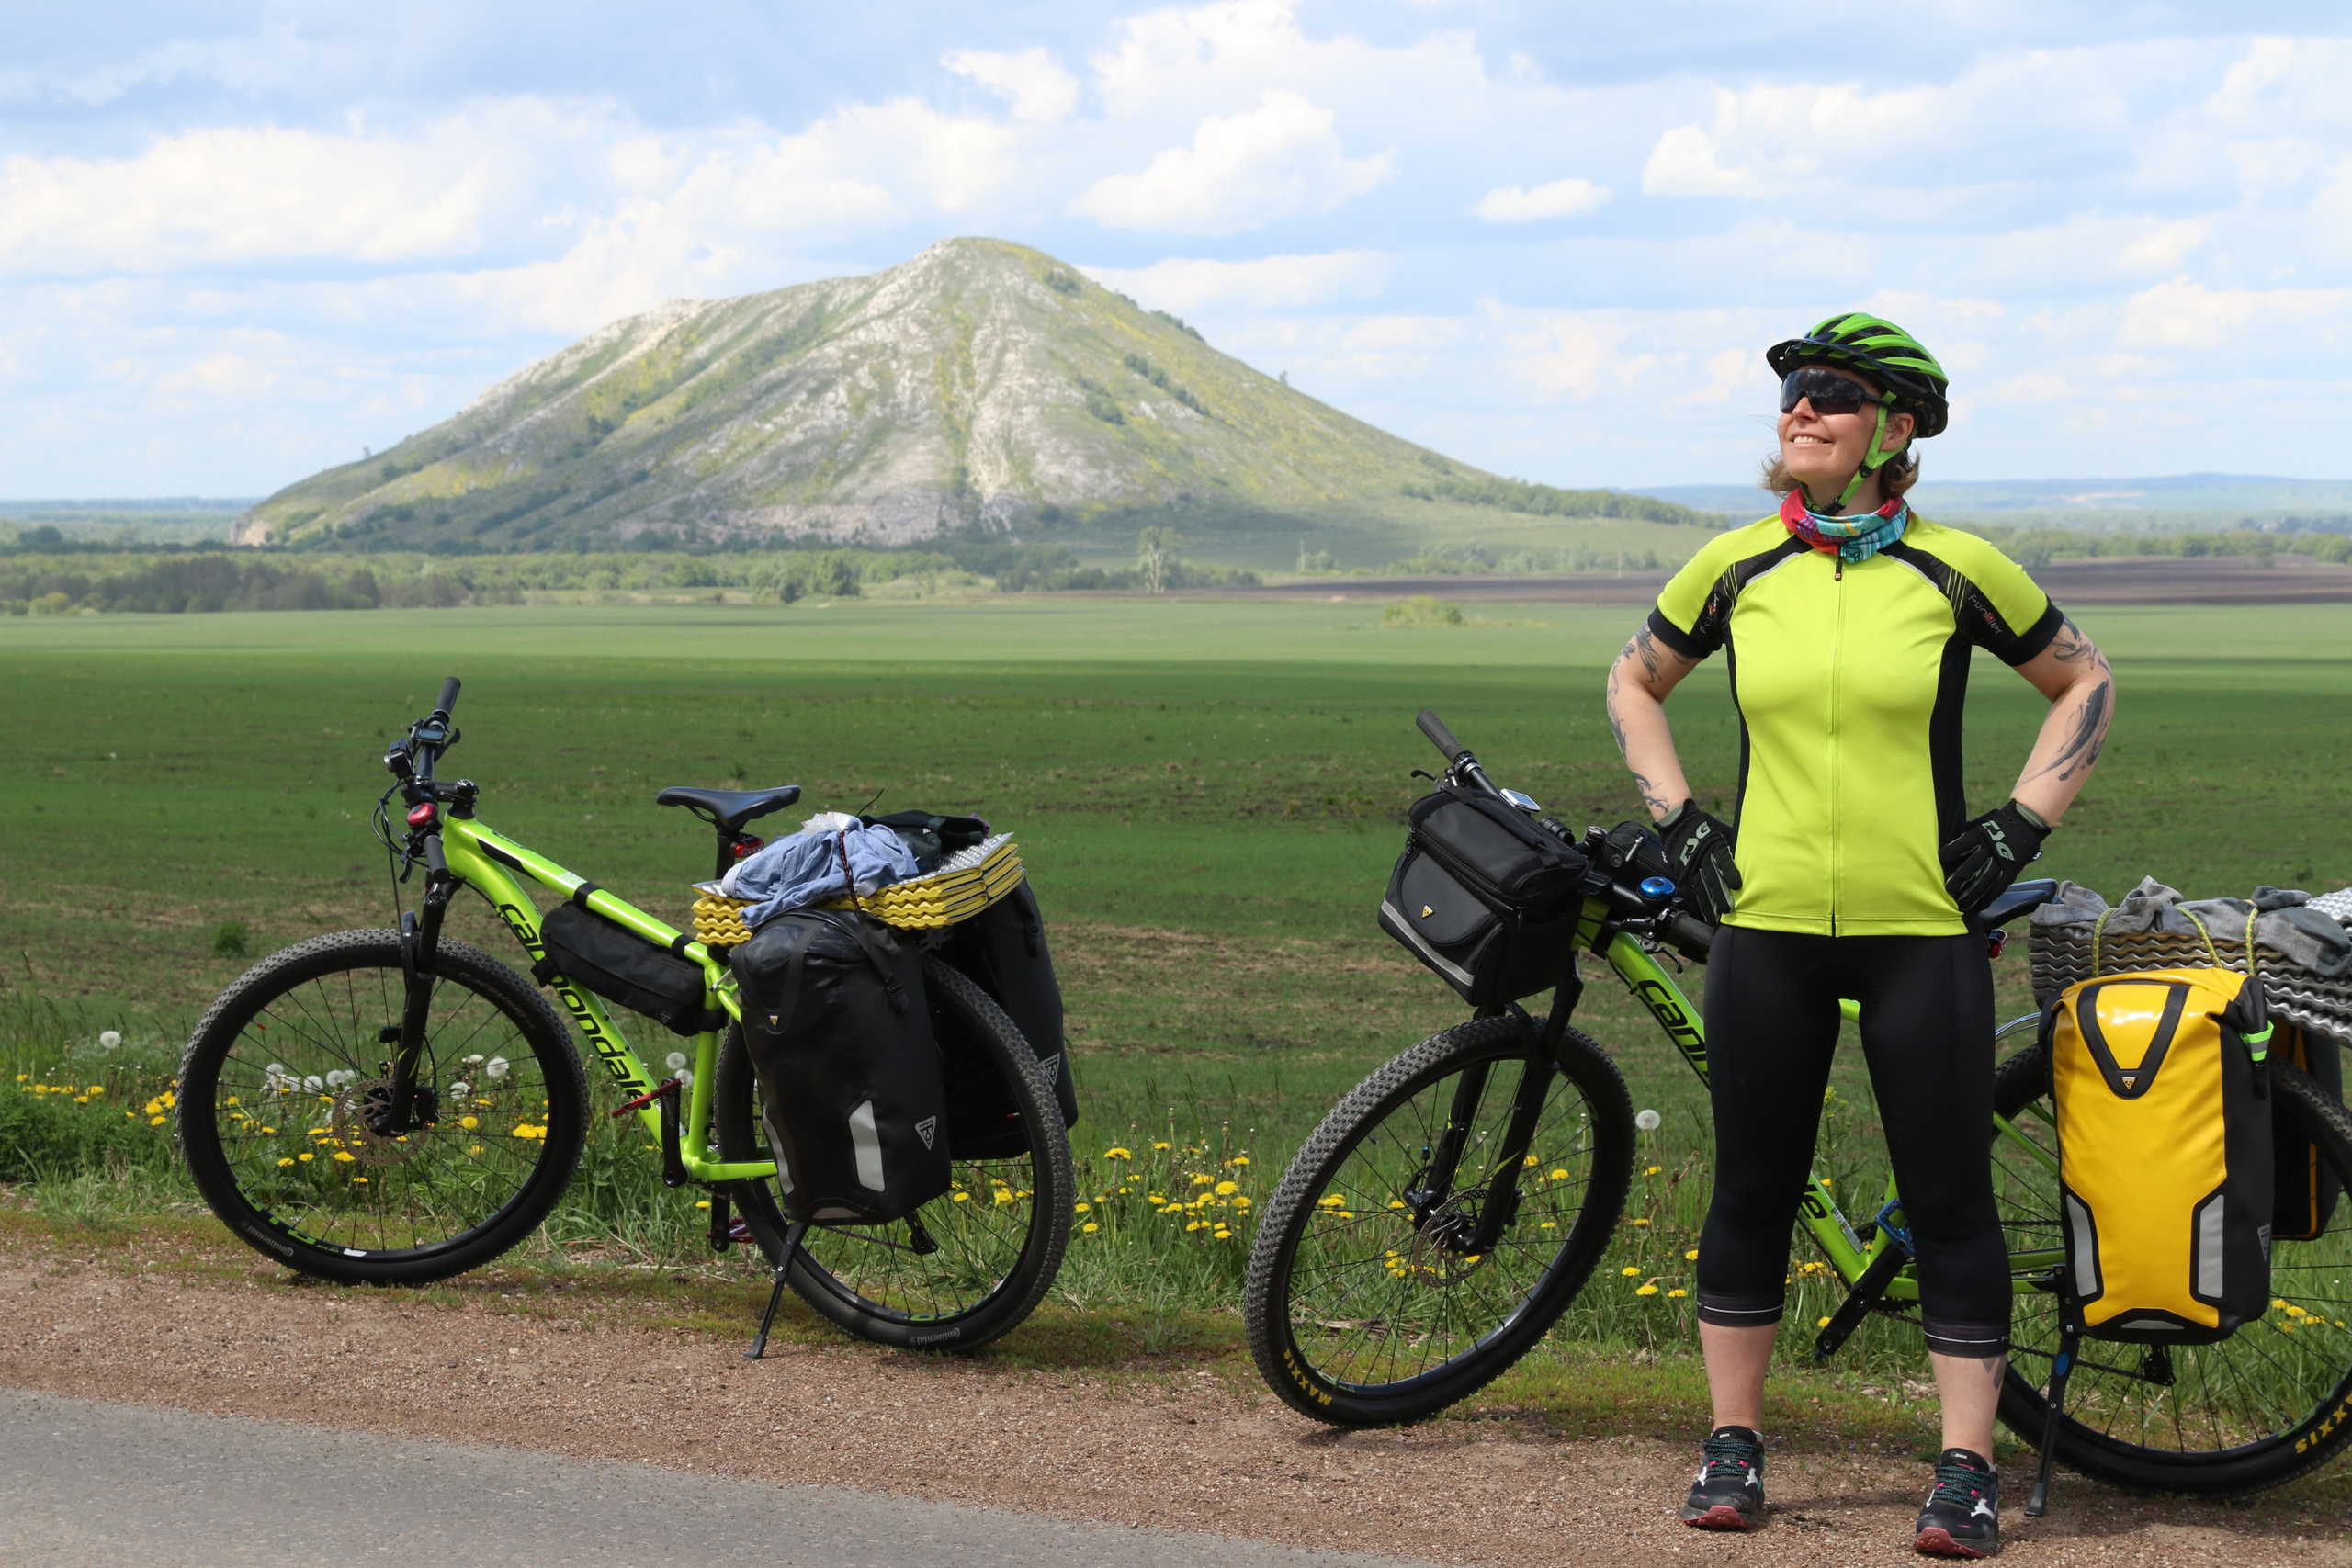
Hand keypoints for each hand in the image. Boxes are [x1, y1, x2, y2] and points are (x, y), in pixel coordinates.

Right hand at [1657, 799, 1741, 924]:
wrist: (1680, 824)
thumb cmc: (1707, 829)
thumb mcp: (1723, 832)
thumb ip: (1734, 845)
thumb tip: (1754, 856)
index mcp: (1715, 846)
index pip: (1723, 861)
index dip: (1730, 873)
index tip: (1737, 886)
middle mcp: (1702, 858)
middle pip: (1712, 879)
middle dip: (1720, 896)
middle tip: (1729, 910)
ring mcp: (1690, 867)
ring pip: (1699, 888)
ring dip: (1707, 905)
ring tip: (1714, 919)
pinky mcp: (1682, 872)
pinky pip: (1688, 889)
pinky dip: (1694, 901)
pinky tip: (1700, 911)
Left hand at [1939, 800, 2050, 915]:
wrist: (2024, 824)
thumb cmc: (1993, 825)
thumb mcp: (1978, 825)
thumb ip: (1963, 835)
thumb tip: (1941, 847)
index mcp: (1979, 834)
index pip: (1963, 844)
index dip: (1951, 852)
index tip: (1940, 860)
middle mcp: (1990, 848)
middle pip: (1974, 864)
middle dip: (1961, 878)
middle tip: (1949, 889)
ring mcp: (2002, 860)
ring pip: (1987, 879)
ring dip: (1974, 893)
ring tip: (1962, 905)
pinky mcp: (2010, 871)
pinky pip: (1999, 887)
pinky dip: (1988, 898)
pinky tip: (1978, 906)